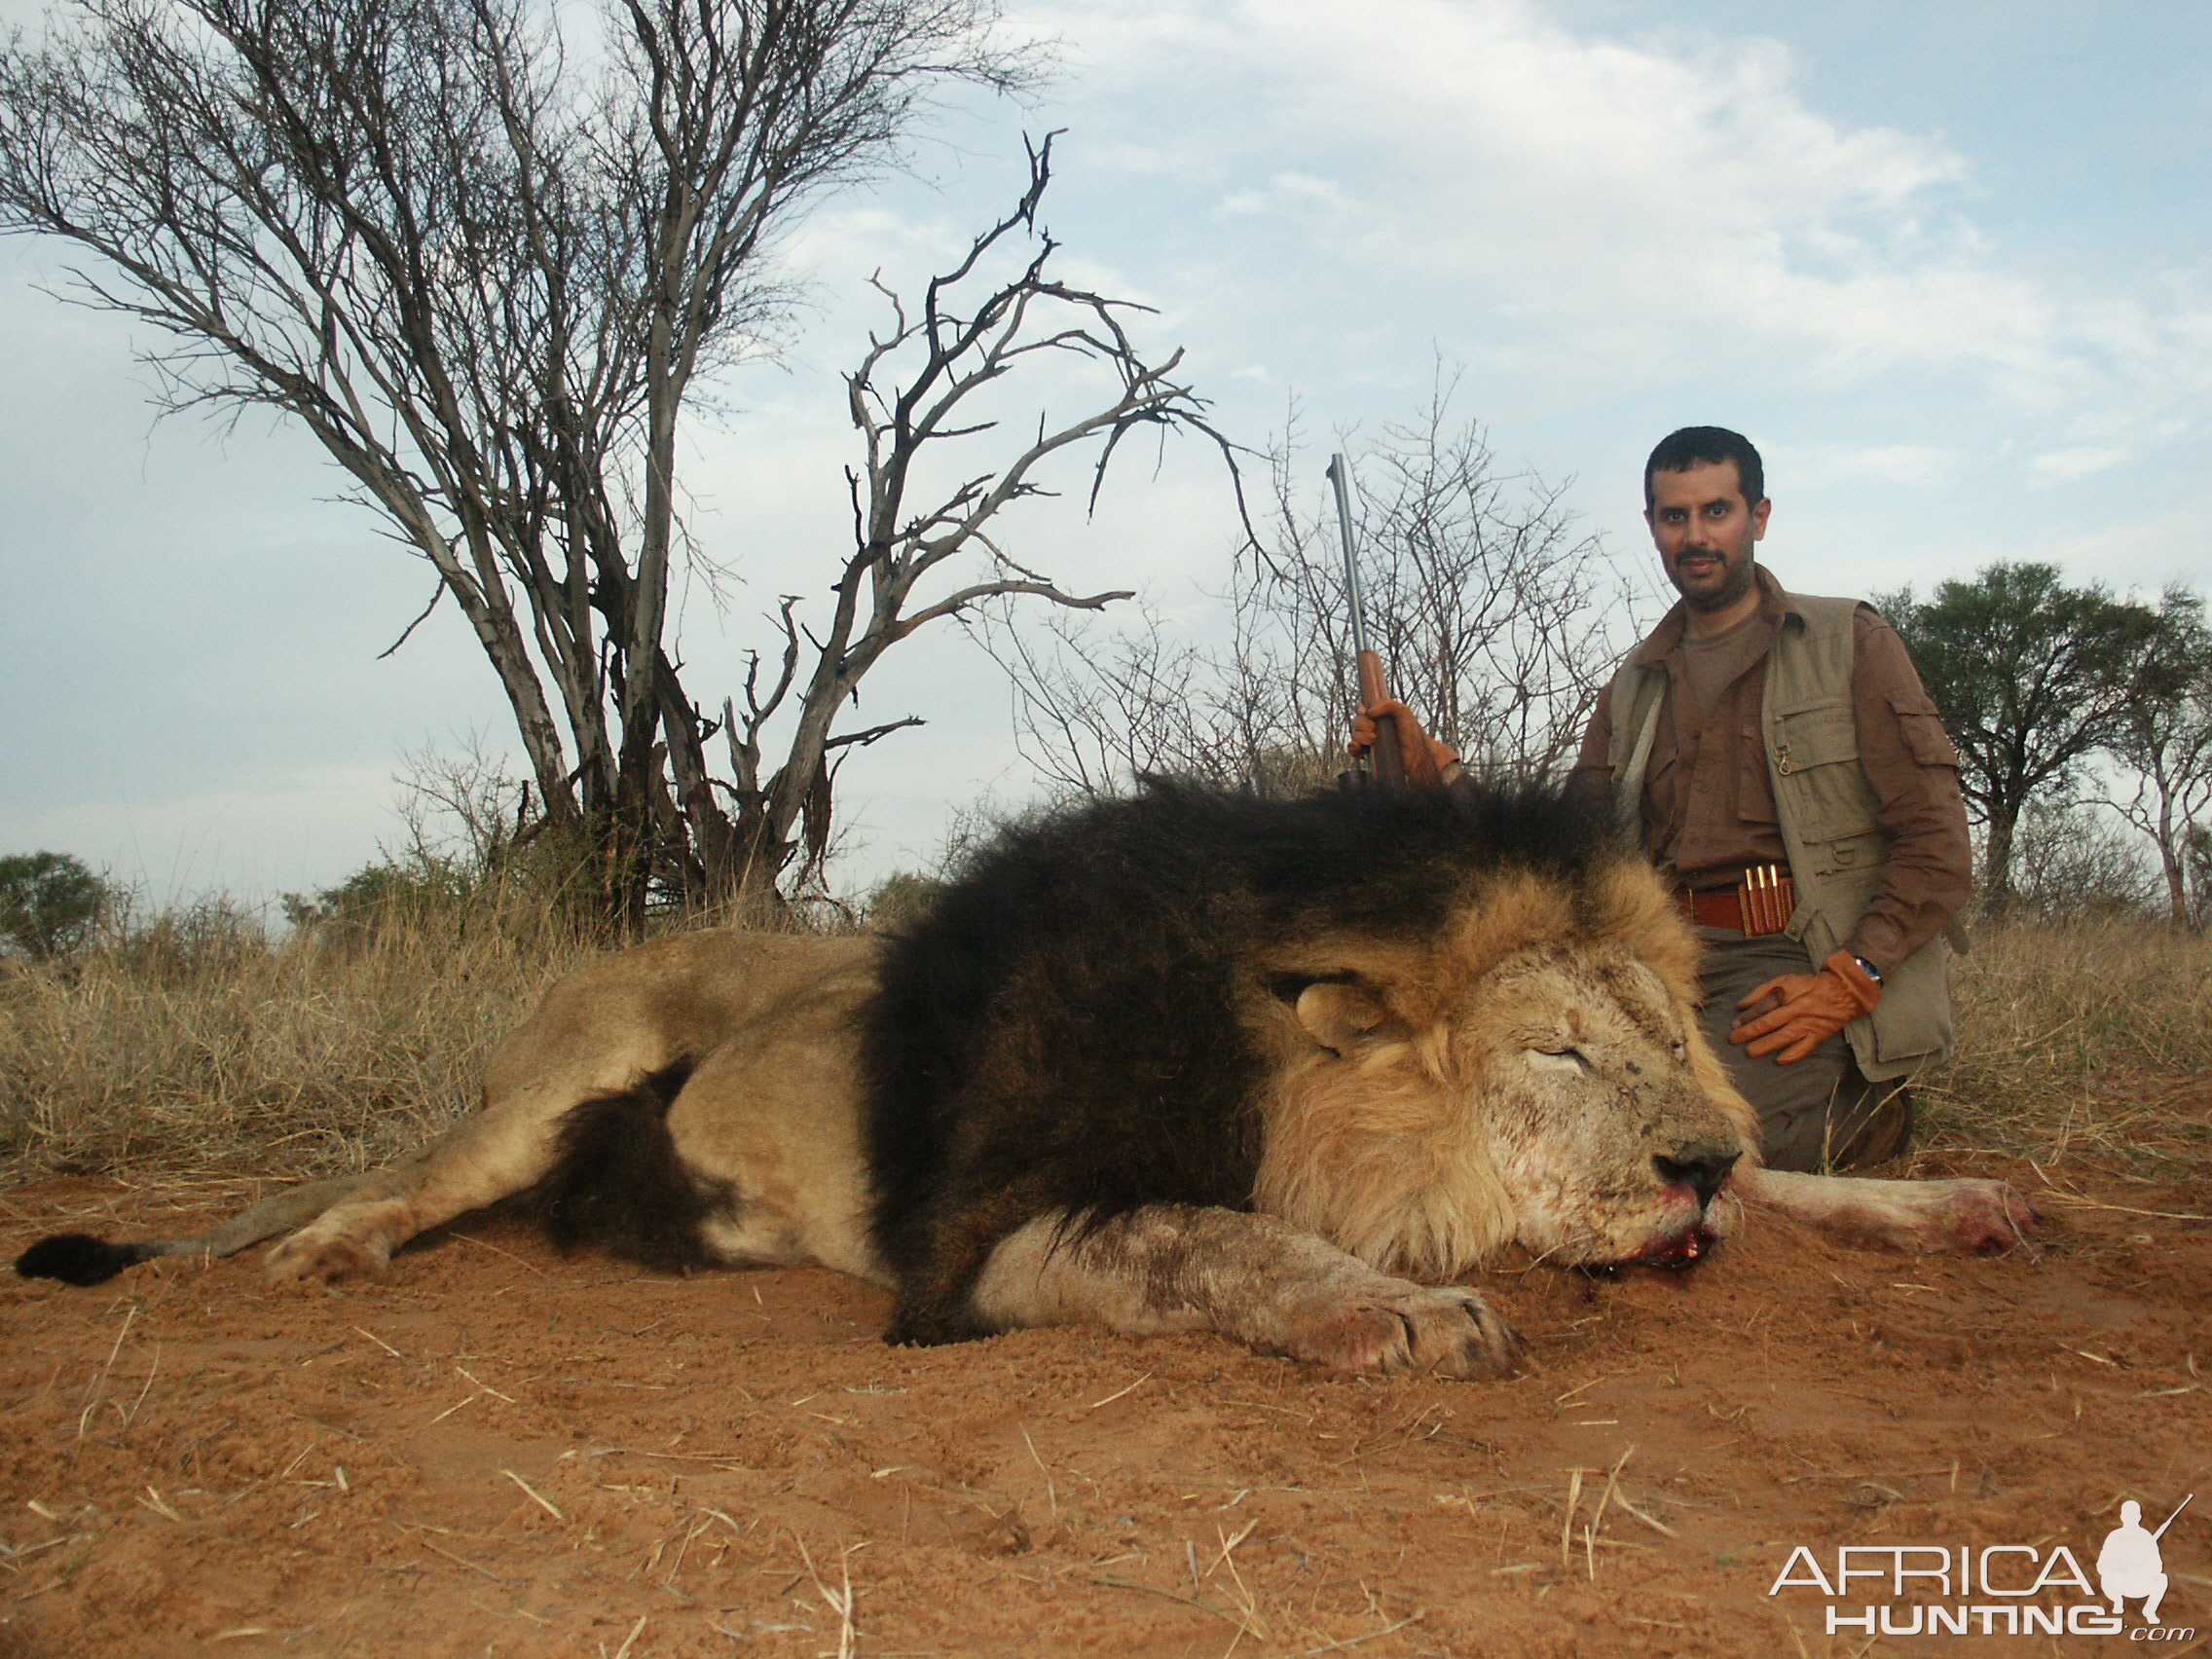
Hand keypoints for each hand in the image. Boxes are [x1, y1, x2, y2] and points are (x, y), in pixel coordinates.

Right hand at [1350, 698, 1458, 785]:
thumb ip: (1387, 704)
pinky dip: (1353, 747)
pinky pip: (1353, 750)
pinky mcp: (1367, 755)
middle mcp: (1372, 728)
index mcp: (1379, 716)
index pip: (1362, 709)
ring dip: (1360, 736)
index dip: (1360, 709)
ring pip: (1354, 735)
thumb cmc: (1411, 732)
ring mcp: (1369, 742)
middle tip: (1374, 730)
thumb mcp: (1402, 711)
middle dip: (1362, 724)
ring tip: (1374, 740)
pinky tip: (1359, 747)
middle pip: (1356, 722)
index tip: (1364, 712)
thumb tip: (1369, 712)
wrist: (1416, 754)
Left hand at [1728, 951, 1881, 1063]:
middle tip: (1734, 1040)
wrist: (1842, 993)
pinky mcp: (1818, 1036)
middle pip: (1770, 1022)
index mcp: (1789, 994)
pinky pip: (1804, 1048)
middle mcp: (1798, 1010)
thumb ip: (1762, 992)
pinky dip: (1791, 1055)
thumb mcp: (1785, 981)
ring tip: (1750, 1052)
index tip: (1734, 1024)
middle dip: (1750, 1032)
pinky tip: (1778, 1061)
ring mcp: (1808, 1024)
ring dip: (1766, 1046)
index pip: (1764, 1006)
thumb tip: (1740, 1005)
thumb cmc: (1808, 986)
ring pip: (1784, 1037)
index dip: (1748, 1016)